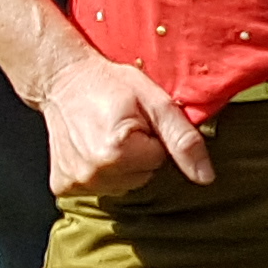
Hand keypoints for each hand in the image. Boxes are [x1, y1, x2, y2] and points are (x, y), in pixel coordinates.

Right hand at [40, 53, 210, 196]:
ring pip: (123, 184)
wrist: (62, 80)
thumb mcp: (156, 101)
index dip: (155, 138)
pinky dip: (101, 171)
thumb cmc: (109, 84)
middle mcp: (93, 173)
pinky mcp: (63, 186)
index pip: (161, 160)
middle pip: (142, 177)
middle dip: (140, 154)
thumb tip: (206, 177)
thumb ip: (184, 140)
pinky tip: (91, 148)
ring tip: (107, 135)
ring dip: (121, 164)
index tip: (138, 120)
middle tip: (123, 126)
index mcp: (117, 152)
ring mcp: (76, 182)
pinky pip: (99, 188)